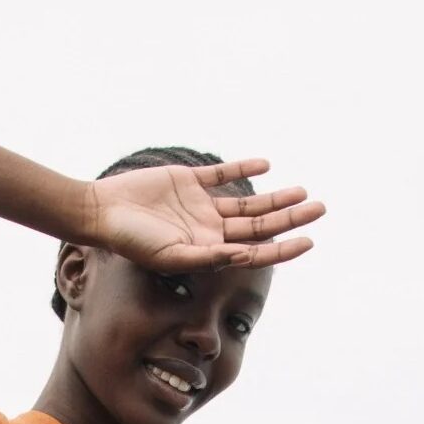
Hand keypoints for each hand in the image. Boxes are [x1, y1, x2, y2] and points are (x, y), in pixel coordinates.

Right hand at [78, 157, 323, 272]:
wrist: (102, 212)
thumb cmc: (132, 241)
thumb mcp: (172, 257)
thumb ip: (209, 257)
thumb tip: (246, 256)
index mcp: (209, 251)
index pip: (255, 252)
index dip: (283, 249)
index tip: (309, 240)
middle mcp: (209, 230)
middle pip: (259, 225)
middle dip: (290, 218)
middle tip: (320, 209)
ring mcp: (200, 205)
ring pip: (248, 201)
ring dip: (275, 197)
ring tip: (302, 192)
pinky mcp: (189, 181)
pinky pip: (222, 174)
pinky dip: (243, 168)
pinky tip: (265, 165)